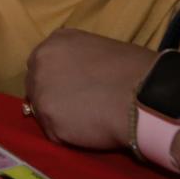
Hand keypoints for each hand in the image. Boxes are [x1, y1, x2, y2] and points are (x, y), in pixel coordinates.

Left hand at [22, 29, 155, 151]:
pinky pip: (54, 133)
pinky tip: (89, 131)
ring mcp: (41, 91)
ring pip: (43, 111)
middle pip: (36, 86)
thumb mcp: (96, 49)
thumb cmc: (131, 69)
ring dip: (60, 118)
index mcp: (55, 41)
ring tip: (86, 121)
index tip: (72, 89)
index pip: (42, 64)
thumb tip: (75, 78)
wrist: (143, 94)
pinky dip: (69, 136)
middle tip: (77, 108)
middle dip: (52, 97)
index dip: (57, 80)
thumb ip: (76, 61)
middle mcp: (40, 62)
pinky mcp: (49, 120)